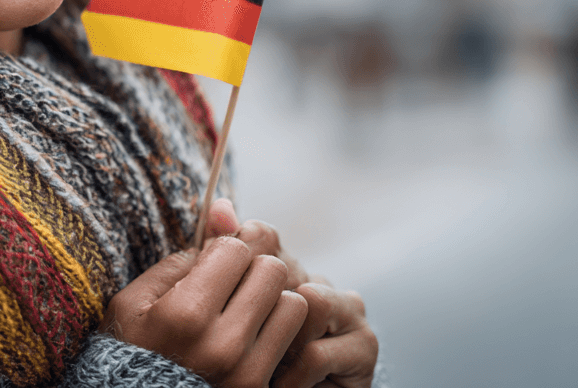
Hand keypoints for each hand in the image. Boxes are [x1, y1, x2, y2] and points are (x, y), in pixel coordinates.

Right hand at [100, 232, 307, 386]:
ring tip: (247, 310)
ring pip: (294, 304)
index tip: (211, 266)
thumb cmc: (131, 351)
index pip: (237, 249)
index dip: (224, 250)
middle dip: (254, 269)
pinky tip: (256, 335)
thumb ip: (180, 258)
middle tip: (233, 284)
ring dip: (273, 300)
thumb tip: (225, 209)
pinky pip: (296, 339)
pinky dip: (280, 330)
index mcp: (185, 314)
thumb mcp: (135, 301)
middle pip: (272, 271)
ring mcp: (247, 372)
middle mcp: (222, 344)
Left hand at [201, 200, 377, 387]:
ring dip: (278, 342)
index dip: (237, 261)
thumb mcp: (222, 308)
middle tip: (239, 338)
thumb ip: (219, 259)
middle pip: (284, 268)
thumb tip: (220, 207)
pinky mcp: (364, 346)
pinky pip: (315, 352)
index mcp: (285, 266)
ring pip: (308, 301)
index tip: (213, 296)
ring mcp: (348, 310)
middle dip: (258, 309)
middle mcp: (320, 280)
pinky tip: (279, 385)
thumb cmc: (249, 360)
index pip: (262, 235)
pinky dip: (289, 377)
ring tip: (265, 364)